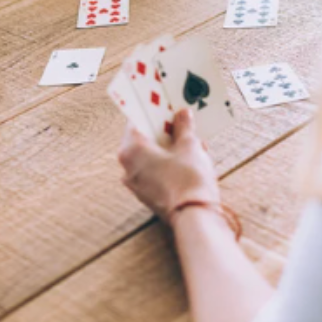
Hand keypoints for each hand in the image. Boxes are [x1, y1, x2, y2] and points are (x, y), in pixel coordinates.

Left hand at [118, 110, 219, 224]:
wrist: (194, 217)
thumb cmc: (189, 179)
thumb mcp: (189, 146)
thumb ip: (184, 127)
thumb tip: (182, 115)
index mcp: (131, 149)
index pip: (137, 120)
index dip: (154, 111)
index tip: (166, 104)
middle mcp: (127, 166)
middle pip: (143, 139)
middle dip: (164, 129)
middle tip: (181, 120)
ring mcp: (136, 183)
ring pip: (150, 156)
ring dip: (168, 147)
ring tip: (191, 141)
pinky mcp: (147, 195)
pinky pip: (154, 171)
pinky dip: (168, 163)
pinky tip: (189, 160)